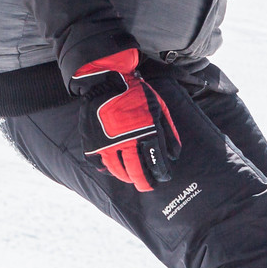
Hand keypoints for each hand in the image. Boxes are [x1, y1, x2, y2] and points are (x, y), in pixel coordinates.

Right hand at [71, 49, 180, 191]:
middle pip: (137, 172)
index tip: (163, 177)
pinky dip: (107, 169)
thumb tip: (174, 155)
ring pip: (118, 171)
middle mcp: (126, 141)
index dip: (160, 173)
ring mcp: (107, 143)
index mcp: (145, 132)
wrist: (106, 81)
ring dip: (127, 177)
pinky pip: (100, 164)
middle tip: (147, 186)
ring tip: (132, 178)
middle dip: (144, 182)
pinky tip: (114, 169)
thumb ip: (168, 132)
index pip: (155, 162)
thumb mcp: (158, 108)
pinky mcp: (92, 142)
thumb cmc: (135, 94)